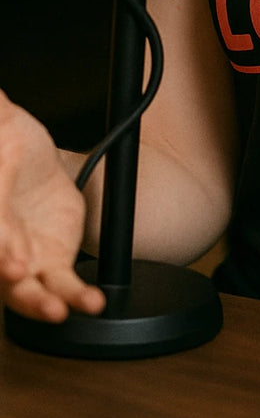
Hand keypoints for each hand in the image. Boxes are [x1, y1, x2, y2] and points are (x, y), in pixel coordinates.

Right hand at [0, 91, 104, 321]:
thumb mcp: (3, 129)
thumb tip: (3, 108)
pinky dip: (77, 297)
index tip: (11, 262)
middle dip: (10, 284)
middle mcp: (0, 246)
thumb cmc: (8, 145)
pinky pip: (63, 287)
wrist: (33, 157)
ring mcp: (22, 261)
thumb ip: (3, 121)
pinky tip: (91, 302)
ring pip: (26, 292)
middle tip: (19, 275)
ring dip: (40, 304)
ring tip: (57, 309)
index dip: (0, 250)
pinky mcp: (51, 264)